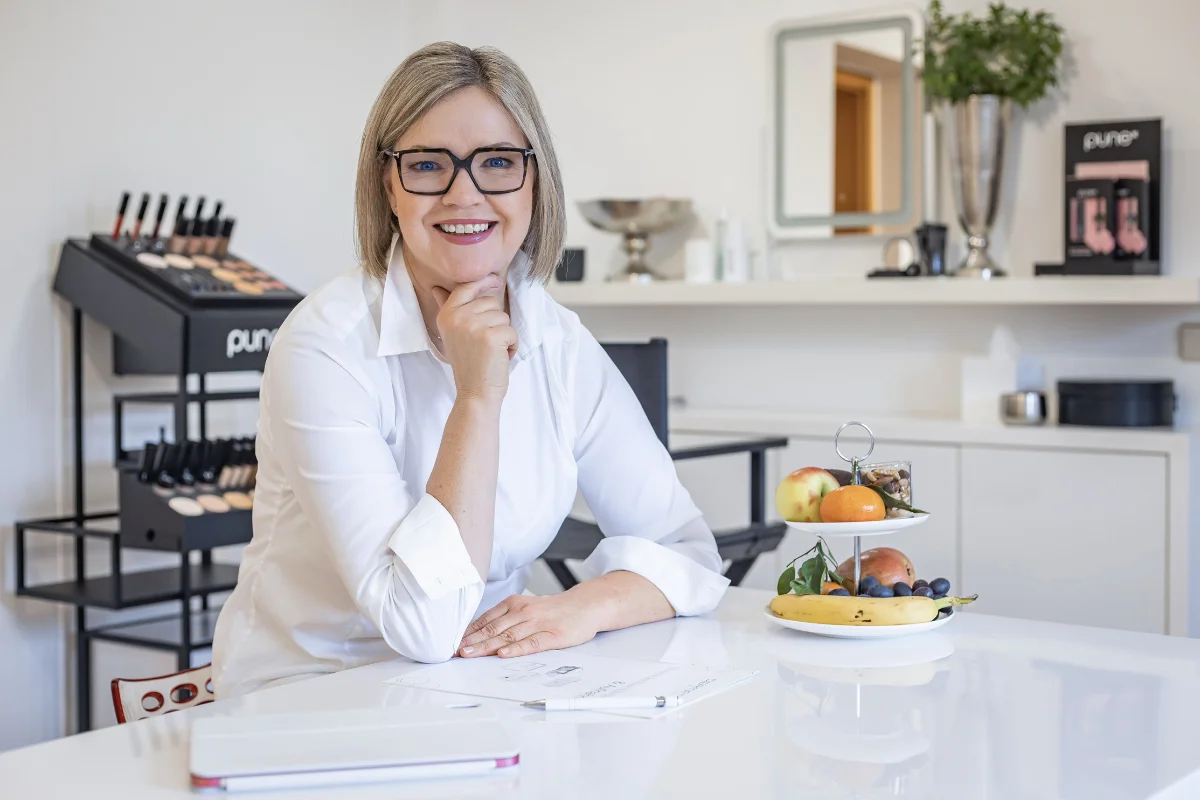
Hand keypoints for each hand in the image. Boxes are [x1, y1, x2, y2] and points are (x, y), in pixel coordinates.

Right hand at [431, 275, 516, 402]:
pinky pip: (512, 331)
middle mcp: (456, 317)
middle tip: (485, 342)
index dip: (483, 281)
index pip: (466, 287)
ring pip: (503, 316)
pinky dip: (511, 345)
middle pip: (490, 301)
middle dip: (495, 321)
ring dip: (504, 334)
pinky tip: (500, 357)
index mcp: (446, 315)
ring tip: (491, 351)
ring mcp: (473, 326)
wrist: (475, 393)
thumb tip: (437, 288)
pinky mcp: (491, 336)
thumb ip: (447, 309)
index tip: (495, 279)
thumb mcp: (452, 334)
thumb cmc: (468, 364)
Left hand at [457, 591, 604, 658]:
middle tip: (454, 652)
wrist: (585, 605)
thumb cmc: (553, 610)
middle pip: (493, 628)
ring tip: (469, 654)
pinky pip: (531, 643)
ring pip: (507, 636)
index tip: (452, 643)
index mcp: (514, 604)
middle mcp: (523, 612)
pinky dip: (516, 649)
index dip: (468, 633)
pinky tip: (503, 654)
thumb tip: (478, 634)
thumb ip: (505, 619)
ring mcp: (538, 624)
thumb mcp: (526, 607)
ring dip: (486, 646)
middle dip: (471, 641)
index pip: (485, 619)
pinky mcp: (553, 636)